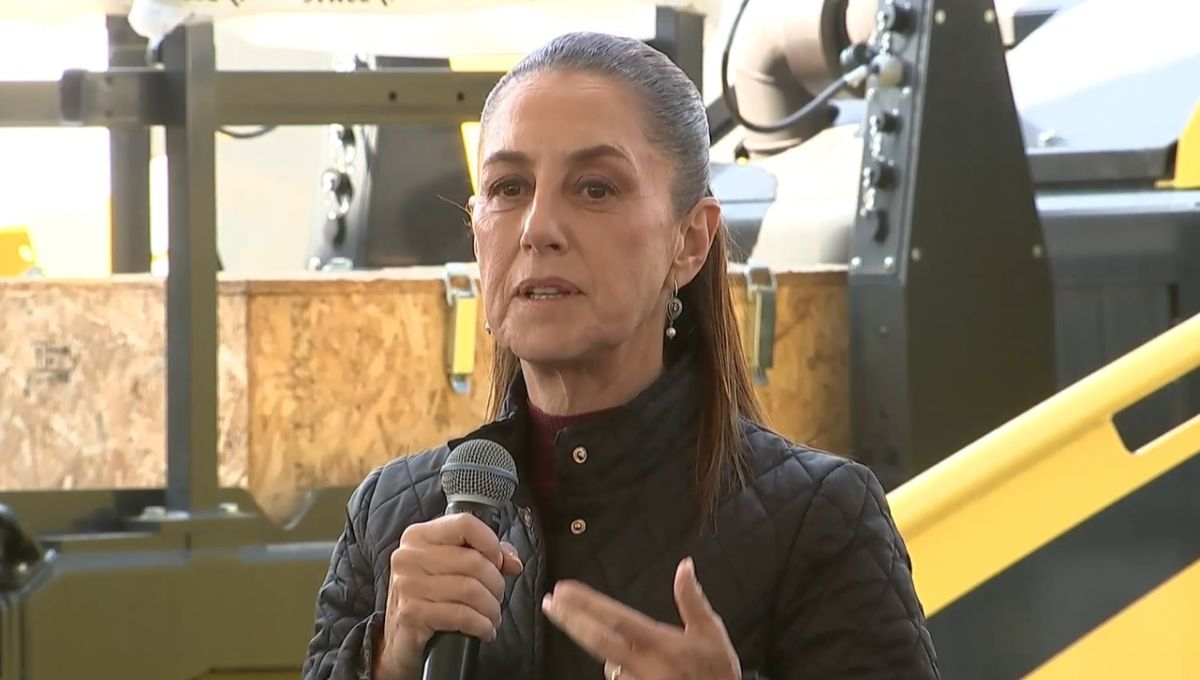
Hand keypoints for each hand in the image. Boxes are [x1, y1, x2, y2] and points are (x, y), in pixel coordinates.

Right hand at [374, 514, 523, 679]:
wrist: (398, 640)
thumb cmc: (429, 598)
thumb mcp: (453, 569)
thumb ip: (486, 556)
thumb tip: (513, 562)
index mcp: (420, 535)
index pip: (465, 523)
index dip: (490, 542)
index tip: (499, 561)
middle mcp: (409, 556)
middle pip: (472, 561)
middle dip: (496, 584)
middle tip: (498, 598)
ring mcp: (407, 585)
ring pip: (470, 589)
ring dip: (491, 608)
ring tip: (492, 616)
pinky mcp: (411, 613)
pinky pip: (460, 615)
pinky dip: (480, 625)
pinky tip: (485, 630)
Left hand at [541, 557, 740, 679]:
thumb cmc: (716, 671)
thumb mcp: (712, 632)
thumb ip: (693, 599)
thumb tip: (685, 566)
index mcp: (659, 643)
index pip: (615, 619)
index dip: (586, 604)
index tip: (563, 590)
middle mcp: (642, 664)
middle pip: (596, 640)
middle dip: (570, 620)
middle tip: (549, 602)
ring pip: (607, 662)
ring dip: (605, 648)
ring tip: (624, 642)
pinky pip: (618, 678)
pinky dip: (620, 668)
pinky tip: (629, 664)